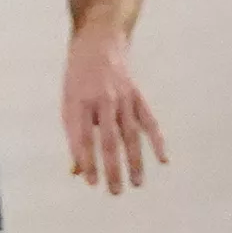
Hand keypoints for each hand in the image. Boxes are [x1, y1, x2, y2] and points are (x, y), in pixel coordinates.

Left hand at [60, 27, 165, 192]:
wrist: (98, 40)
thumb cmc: (78, 78)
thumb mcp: (68, 103)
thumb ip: (73, 136)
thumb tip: (76, 171)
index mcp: (79, 102)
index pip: (83, 137)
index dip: (87, 160)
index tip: (91, 182)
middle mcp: (102, 100)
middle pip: (109, 140)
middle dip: (112, 168)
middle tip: (115, 192)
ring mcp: (122, 97)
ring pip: (131, 134)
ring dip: (135, 161)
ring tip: (137, 183)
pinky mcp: (137, 95)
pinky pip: (149, 121)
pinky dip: (157, 140)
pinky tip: (163, 159)